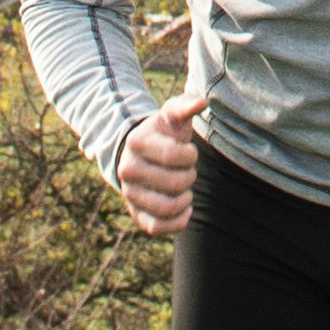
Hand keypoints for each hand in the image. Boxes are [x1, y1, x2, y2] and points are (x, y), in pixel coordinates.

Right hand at [115, 101, 202, 229]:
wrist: (142, 155)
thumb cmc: (163, 134)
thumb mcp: (171, 117)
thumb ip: (185, 106)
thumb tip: (202, 101)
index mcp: (136, 142)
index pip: (175, 155)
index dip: (190, 156)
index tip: (188, 152)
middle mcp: (127, 169)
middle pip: (175, 183)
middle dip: (189, 176)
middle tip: (186, 171)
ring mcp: (130, 193)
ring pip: (167, 207)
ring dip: (185, 199)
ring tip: (184, 189)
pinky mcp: (136, 214)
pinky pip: (157, 228)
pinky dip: (177, 221)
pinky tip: (184, 208)